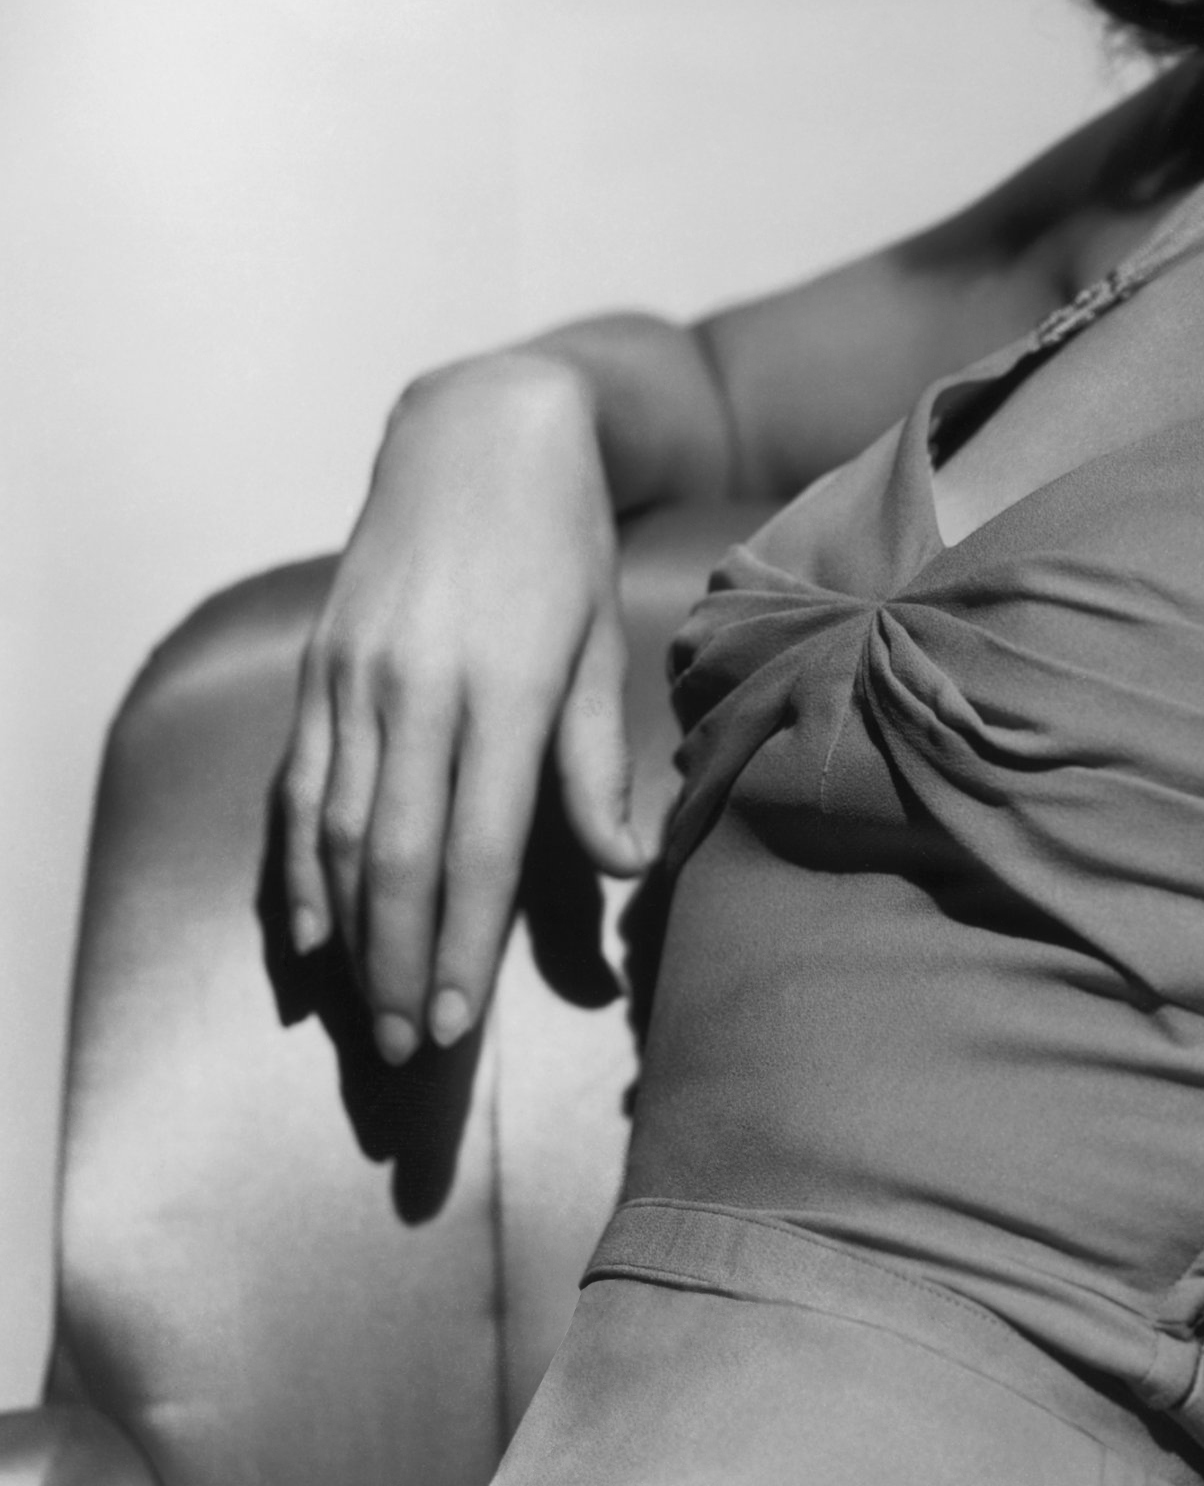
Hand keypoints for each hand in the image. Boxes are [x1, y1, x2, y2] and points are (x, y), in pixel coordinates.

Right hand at [277, 352, 650, 1062]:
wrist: (480, 432)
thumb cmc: (562, 545)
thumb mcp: (599, 643)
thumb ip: (596, 763)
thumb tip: (626, 867)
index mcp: (501, 688)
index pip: (477, 846)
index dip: (464, 944)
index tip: (457, 1028)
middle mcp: (415, 688)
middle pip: (394, 857)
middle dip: (400, 964)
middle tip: (407, 1052)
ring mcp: (355, 676)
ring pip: (334, 832)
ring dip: (348, 934)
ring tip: (367, 1012)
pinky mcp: (319, 665)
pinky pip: (298, 785)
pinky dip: (296, 866)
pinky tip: (306, 933)